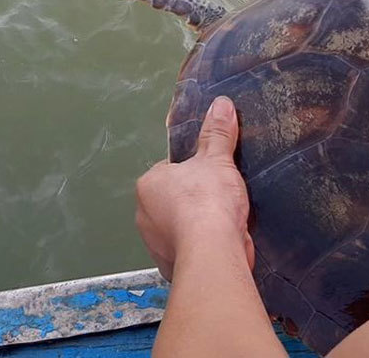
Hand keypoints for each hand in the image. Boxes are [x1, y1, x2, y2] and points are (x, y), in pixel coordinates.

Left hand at [135, 96, 253, 280]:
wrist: (213, 251)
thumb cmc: (209, 199)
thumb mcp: (217, 159)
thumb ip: (218, 133)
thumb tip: (221, 103)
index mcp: (148, 183)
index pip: (170, 170)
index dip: (194, 171)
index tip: (213, 176)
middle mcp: (143, 213)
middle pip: (173, 198)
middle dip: (194, 199)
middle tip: (221, 197)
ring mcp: (154, 243)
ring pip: (179, 225)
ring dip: (197, 224)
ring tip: (224, 220)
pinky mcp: (169, 264)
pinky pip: (187, 247)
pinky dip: (201, 244)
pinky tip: (220, 241)